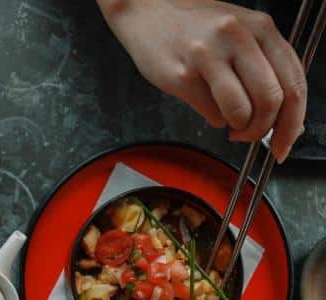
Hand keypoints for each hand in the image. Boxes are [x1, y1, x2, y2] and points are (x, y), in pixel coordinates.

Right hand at [97, 0, 306, 162]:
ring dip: (238, 128)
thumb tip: (282, 115)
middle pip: (271, 101)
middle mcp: (239, 38)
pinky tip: (208, 107)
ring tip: (230, 124)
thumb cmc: (195, 28)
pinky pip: (211, 114)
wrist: (149, 13)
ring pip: (241, 112)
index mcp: (261, 28)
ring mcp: (209, 56)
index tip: (285, 142)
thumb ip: (264, 66)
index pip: (294, 83)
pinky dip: (215, 120)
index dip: (293, 122)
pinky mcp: (183, 76)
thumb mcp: (240, 33)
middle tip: (251, 135)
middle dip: (262, 130)